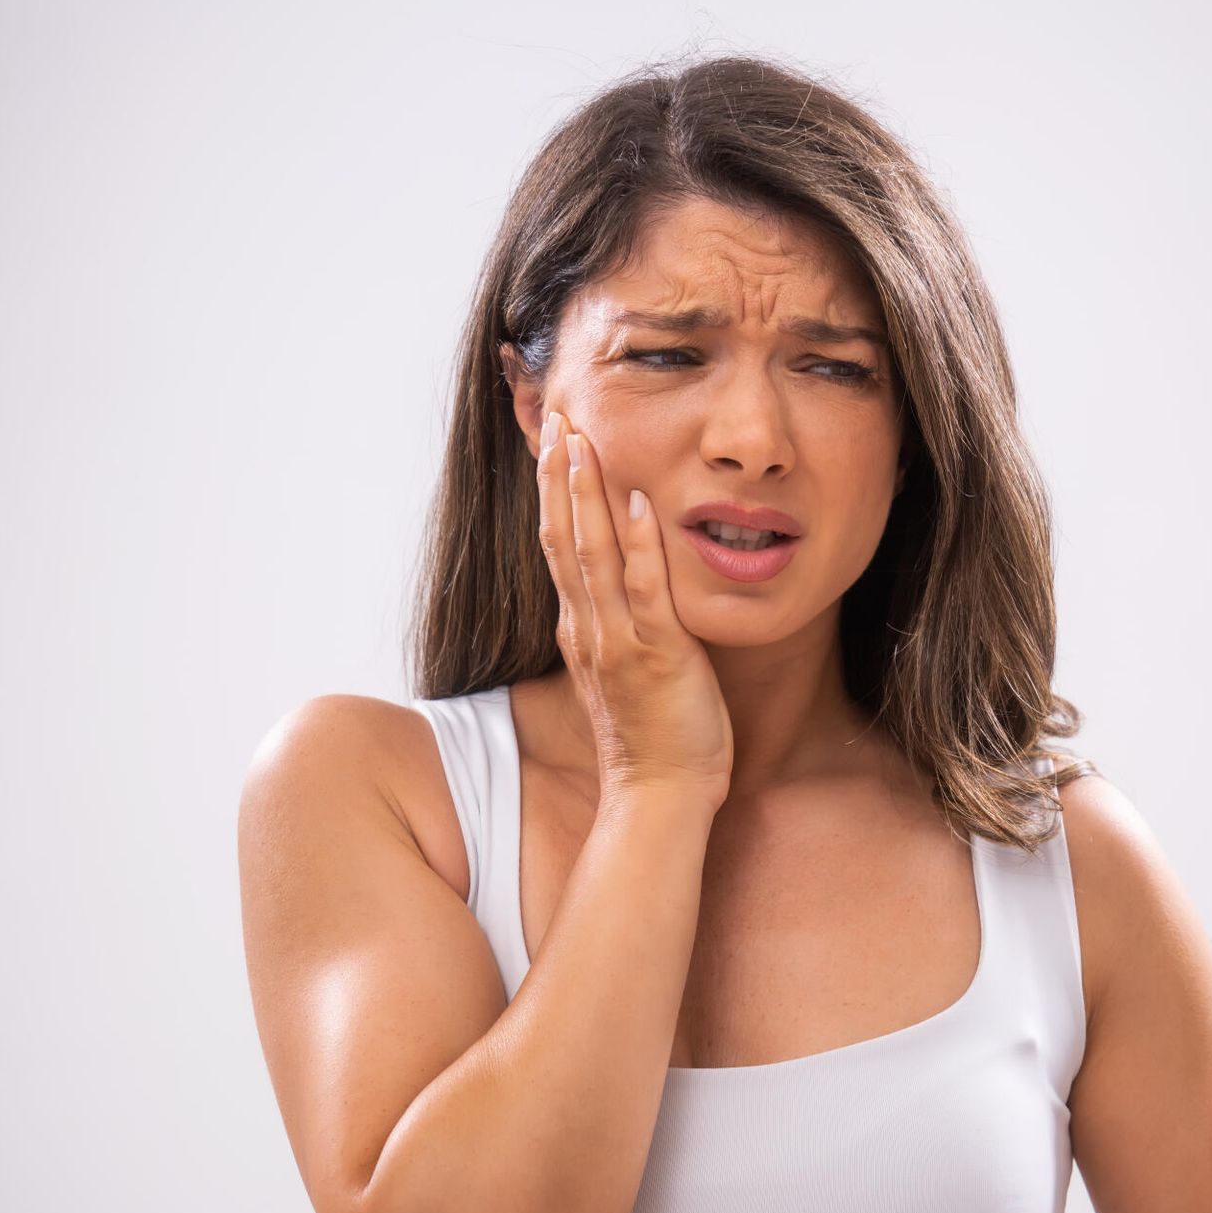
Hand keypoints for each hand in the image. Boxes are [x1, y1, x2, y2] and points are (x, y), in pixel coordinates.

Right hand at [535, 410, 732, 804]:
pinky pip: (644, 590)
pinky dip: (639, 544)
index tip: (552, 441)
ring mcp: (618, 640)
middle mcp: (589, 628)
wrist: (659, 794)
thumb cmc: (653, 736)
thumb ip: (616, 624)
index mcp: (581, 628)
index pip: (557, 545)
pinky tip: (637, 500)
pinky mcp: (656, 655)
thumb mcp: (624, 668)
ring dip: (585, 494)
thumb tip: (619, 588)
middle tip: (556, 418)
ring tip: (580, 441)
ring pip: (592, 554)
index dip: (553, 491)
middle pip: (562, 537)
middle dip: (559, 476)